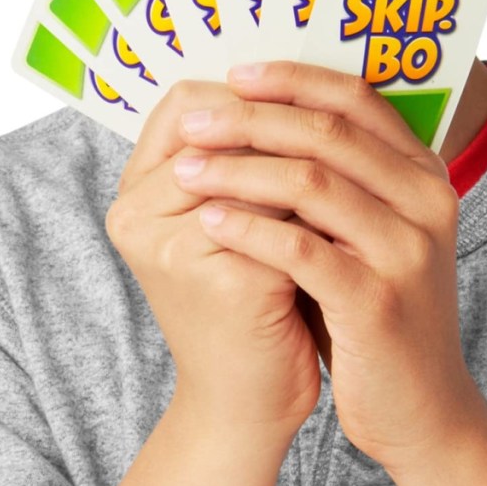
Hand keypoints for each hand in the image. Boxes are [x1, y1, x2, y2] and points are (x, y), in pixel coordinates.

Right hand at [106, 79, 320, 441]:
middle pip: (222, 125)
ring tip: (351, 167)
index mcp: (135, 192)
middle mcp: (137, 214)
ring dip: (309, 164)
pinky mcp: (222, 279)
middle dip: (286, 121)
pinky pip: (286, 220)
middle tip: (340, 121)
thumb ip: (246, 160)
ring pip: (260, 167)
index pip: (186, 103)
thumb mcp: (235, 222)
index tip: (303, 94)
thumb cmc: (249, 301)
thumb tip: (298, 85)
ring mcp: (174, 246)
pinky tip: (351, 216)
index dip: (249, 92)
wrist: (247, 399)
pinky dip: (322, 214)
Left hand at [172, 62, 483, 476]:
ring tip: (186, 170)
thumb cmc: (377, 307)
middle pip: (330, 132)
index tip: (235, 76)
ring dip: (238, 171)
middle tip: (196, 122)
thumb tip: (266, 116)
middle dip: (252, 119)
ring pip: (313, 183)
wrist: (421, 404)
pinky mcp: (377, 302)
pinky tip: (209, 222)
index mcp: (423, 172)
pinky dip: (248, 229)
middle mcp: (426, 200)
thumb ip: (343, 176)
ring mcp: (406, 251)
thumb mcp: (374, 230)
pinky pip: (300, 250)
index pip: (357, 98)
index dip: (293, 79)